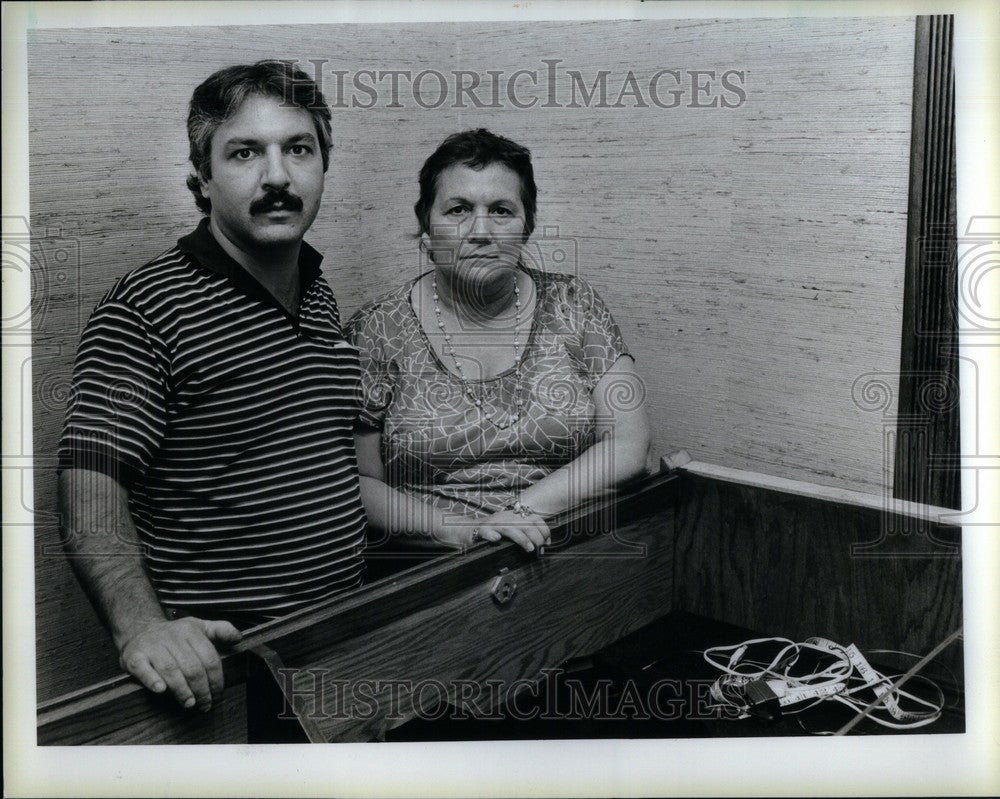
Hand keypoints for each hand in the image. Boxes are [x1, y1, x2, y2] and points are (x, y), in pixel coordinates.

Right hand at [117, 617, 241, 710]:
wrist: (140, 629)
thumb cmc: (174, 634)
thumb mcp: (199, 626)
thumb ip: (220, 630)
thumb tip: (239, 638)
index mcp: (190, 630)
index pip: (209, 657)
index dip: (216, 679)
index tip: (218, 693)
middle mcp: (171, 637)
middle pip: (192, 667)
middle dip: (202, 688)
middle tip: (205, 704)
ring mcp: (152, 647)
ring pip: (171, 670)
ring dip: (182, 689)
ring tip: (190, 703)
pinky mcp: (134, 657)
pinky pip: (144, 669)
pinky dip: (153, 680)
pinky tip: (161, 690)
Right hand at [474, 508, 550, 552]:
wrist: (469, 528)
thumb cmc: (494, 531)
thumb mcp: (512, 528)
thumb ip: (526, 532)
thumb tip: (544, 543)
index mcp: (515, 515)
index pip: (535, 519)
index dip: (544, 531)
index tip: (547, 543)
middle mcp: (506, 517)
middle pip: (526, 525)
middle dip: (536, 537)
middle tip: (540, 549)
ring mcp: (494, 523)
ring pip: (510, 529)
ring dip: (522, 539)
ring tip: (530, 549)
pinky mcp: (481, 530)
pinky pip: (487, 532)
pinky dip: (492, 536)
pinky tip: (496, 540)